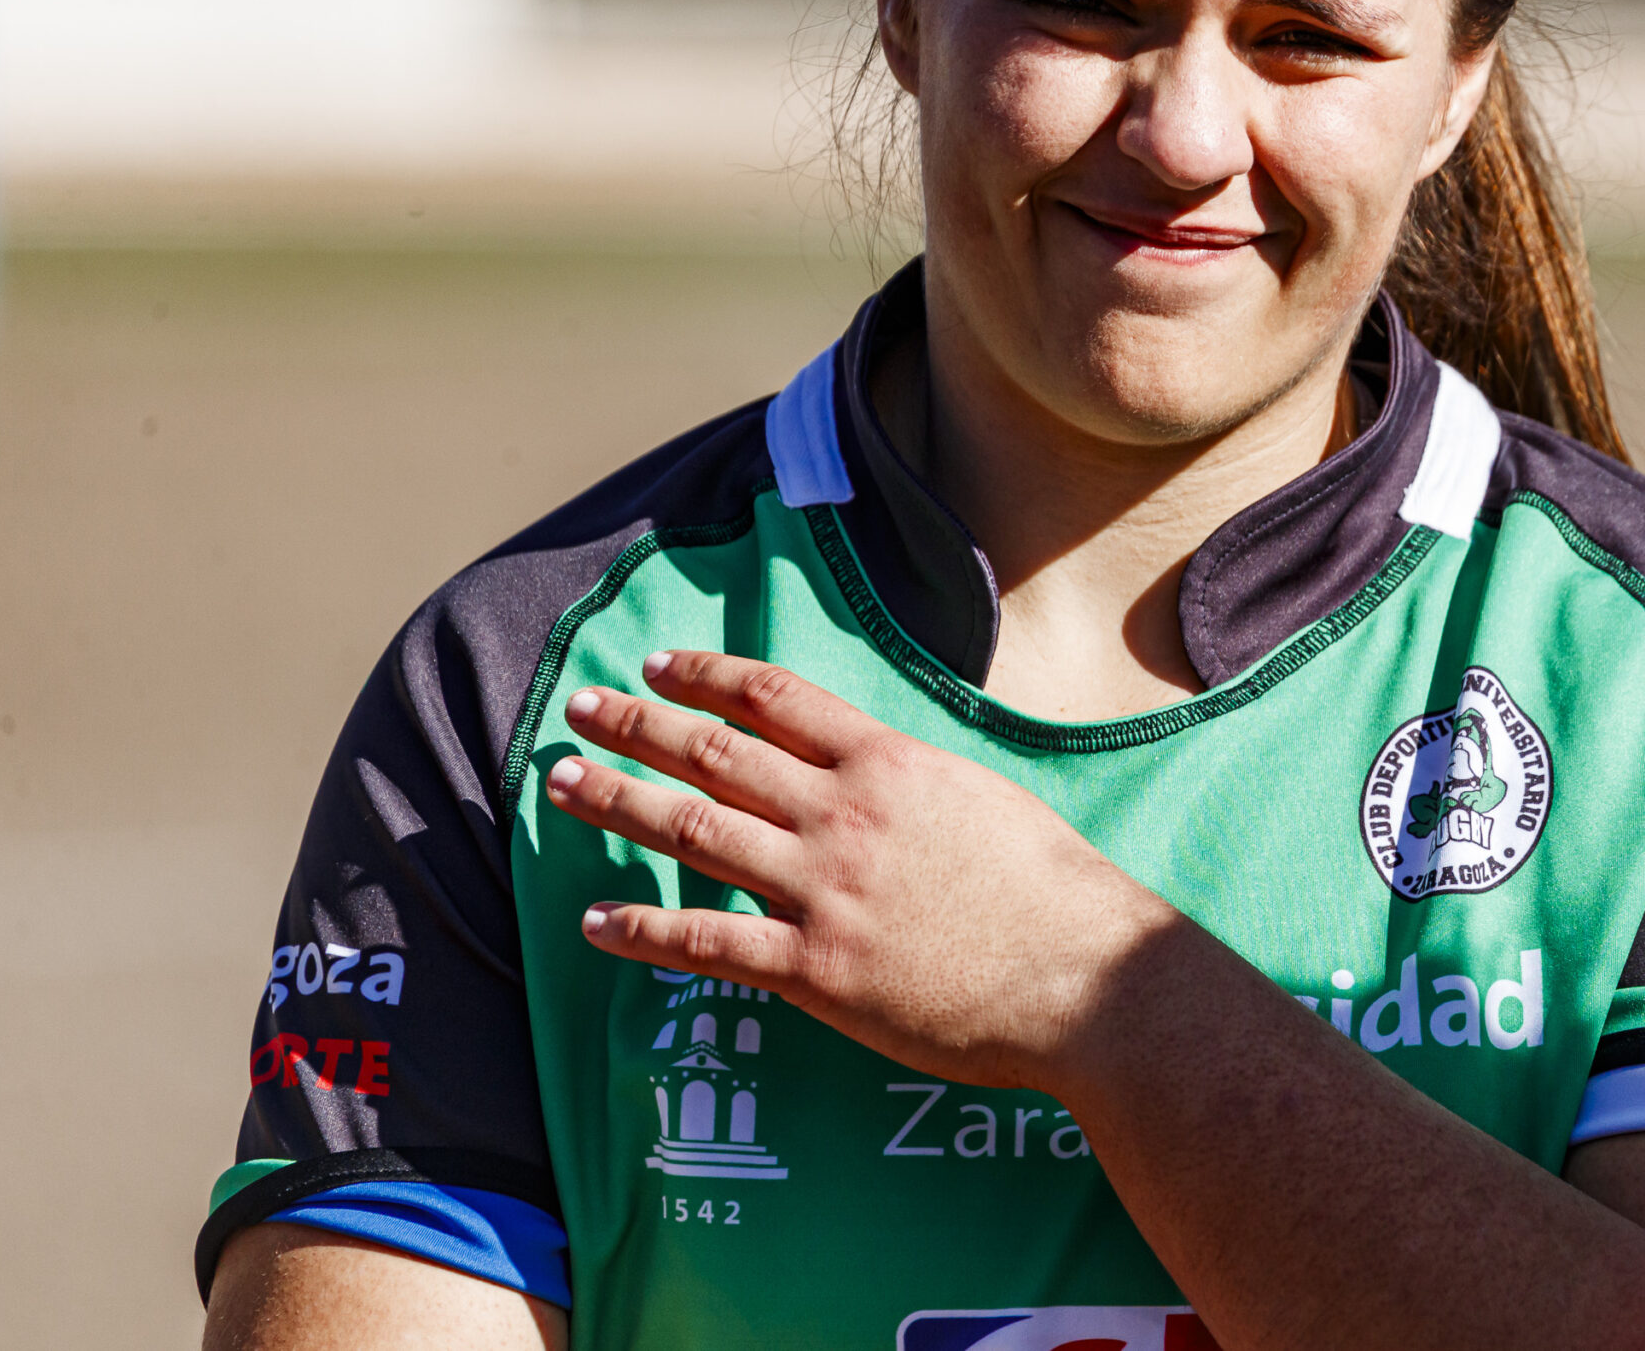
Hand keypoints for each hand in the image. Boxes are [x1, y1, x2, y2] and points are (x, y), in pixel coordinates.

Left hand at [547, 650, 1176, 1091]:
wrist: (1082, 976)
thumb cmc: (1052, 892)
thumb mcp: (984, 799)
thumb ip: (914, 782)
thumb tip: (875, 769)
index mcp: (887, 763)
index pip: (775, 699)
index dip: (706, 677)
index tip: (658, 667)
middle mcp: (842, 813)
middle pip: (715, 751)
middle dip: (637, 724)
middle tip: (580, 708)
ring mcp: (822, 889)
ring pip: (692, 828)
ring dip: (618, 800)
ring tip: (562, 782)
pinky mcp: (815, 968)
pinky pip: (706, 941)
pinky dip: (643, 927)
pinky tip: (597, 919)